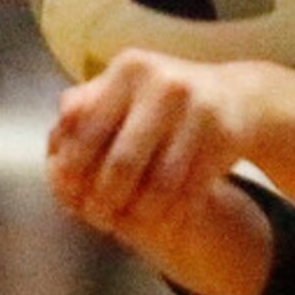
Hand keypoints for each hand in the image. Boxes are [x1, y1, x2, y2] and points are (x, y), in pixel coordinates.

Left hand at [48, 49, 279, 294]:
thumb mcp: (126, 89)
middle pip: (123, 160)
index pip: (88, 128)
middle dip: (107, 197)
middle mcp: (163, 84)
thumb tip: (56, 141)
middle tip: (98, 218)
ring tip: (132, 225)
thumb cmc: (165, 99)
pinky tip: (167, 222)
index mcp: (129, 69)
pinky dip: (178, 210)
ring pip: (161, 181)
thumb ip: (87, 107)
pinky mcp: (225, 135)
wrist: (239, 98)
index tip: (69, 196)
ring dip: (144, 212)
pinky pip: (193, 187)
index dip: (75, 168)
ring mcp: (198, 109)